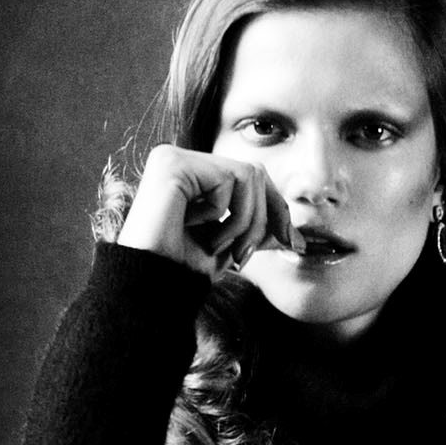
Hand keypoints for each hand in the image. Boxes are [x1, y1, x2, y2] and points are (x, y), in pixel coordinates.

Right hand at [118, 144, 298, 278]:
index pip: (252, 177)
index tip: (291, 243)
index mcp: (195, 175)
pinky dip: (223, 214)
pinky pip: (228, 179)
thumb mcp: (229, 247)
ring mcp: (174, 157)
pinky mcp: (172, 163)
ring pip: (247, 175)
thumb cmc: (181, 271)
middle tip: (243, 255)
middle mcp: (183, 160)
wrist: (150, 287)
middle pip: (255, 172)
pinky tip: (195, 229)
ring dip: (242, 222)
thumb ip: (256, 230)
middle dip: (261, 220)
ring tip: (216, 246)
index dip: (277, 208)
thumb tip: (295, 234)